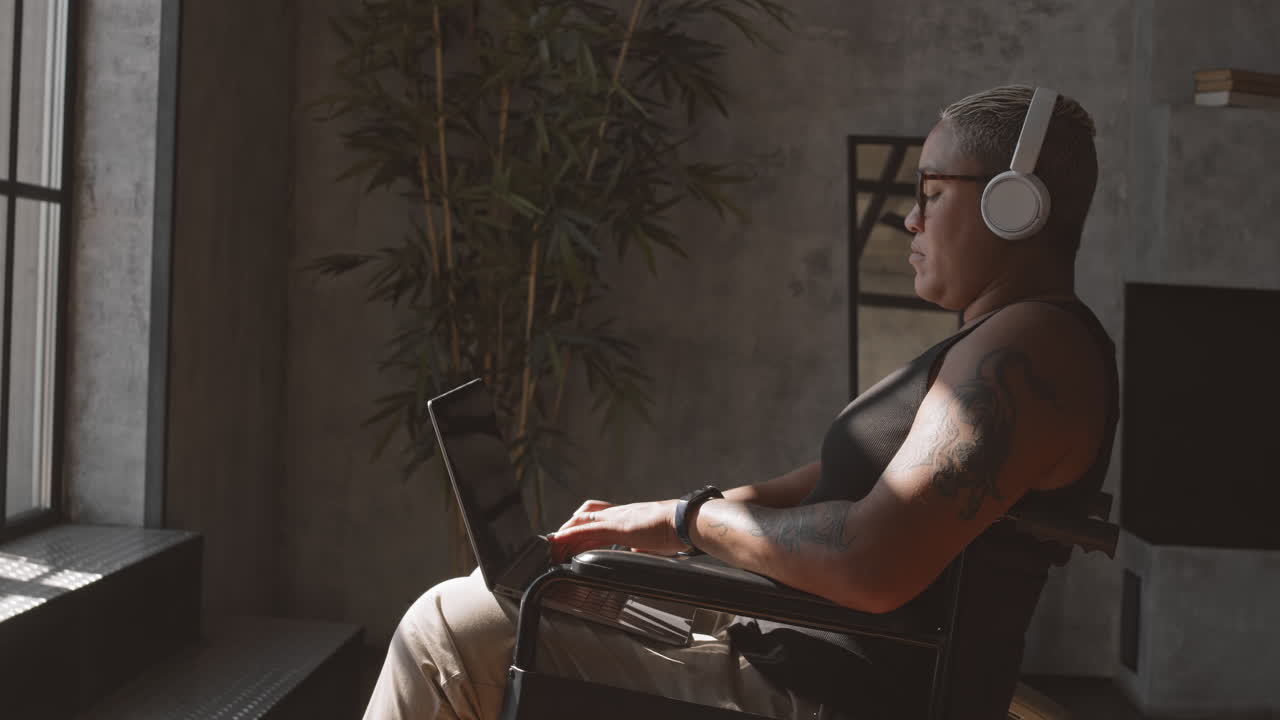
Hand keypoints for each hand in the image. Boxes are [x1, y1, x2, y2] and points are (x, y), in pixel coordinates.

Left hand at [548, 499, 684, 562]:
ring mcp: (616, 518)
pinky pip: (586, 529)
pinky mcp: (617, 526)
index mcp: (626, 517)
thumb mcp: (653, 540)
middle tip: (556, 547)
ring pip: (581, 522)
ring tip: (552, 548)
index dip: (581, 530)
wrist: (685, 521)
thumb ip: (641, 545)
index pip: (596, 519)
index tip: (570, 543)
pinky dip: (569, 535)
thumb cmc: (675, 531)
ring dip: (564, 535)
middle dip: (568, 533)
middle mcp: (618, 513)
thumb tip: (636, 552)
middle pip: (584, 518)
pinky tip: (558, 541)